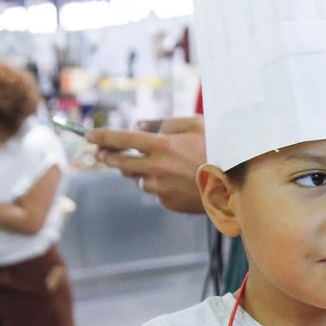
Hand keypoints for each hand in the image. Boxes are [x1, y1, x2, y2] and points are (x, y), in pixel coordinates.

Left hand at [87, 117, 206, 213]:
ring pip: (138, 179)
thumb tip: (139, 127)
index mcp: (163, 145)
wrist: (238, 183)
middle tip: (104, 152)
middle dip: (108, 156)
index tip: (88, 135)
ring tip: (164, 165)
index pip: (122, 139)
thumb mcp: (195, 124)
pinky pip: (155, 191)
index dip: (102, 136)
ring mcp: (161, 188)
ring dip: (141, 171)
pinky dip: (159, 184)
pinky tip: (179, 180)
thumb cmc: (218, 147)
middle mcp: (157, 168)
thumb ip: (164, 123)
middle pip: (120, 163)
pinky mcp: (167, 202)